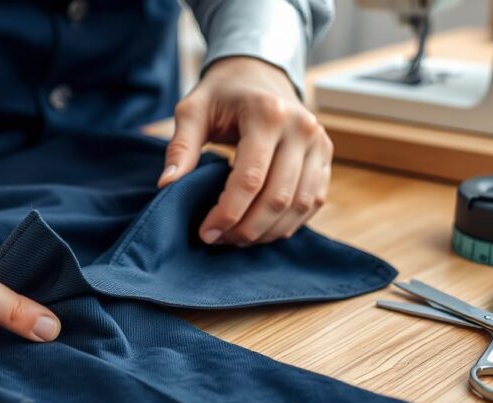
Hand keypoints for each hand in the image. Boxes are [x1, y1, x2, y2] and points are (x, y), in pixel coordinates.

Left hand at [159, 57, 332, 245]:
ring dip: (267, 232)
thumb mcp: (193, 110)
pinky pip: (313, 203)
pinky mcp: (325, 158)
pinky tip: (260, 228)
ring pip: (299, 206)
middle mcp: (301, 128)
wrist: (259, 73)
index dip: (227, 213)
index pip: (250, 179)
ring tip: (236, 238)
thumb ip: (180, 147)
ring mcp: (319, 143)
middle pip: (277, 198)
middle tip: (218, 240)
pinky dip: (287, 224)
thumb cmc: (222, 94)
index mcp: (267, 113)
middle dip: (246, 228)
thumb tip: (167, 185)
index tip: (206, 232)